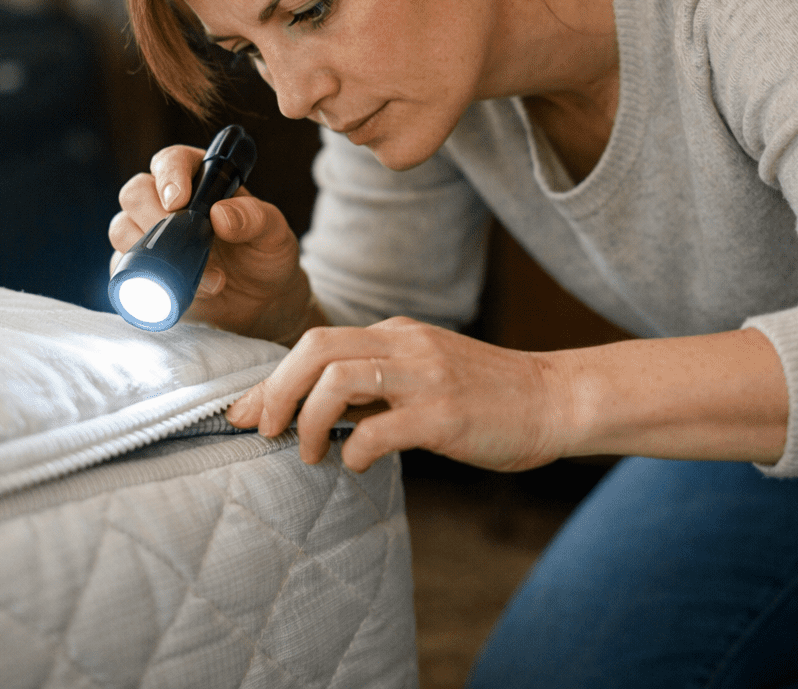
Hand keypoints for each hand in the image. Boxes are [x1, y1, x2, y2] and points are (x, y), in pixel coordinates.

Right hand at [109, 143, 314, 343]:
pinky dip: (145, 279)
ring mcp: (149, 235)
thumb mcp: (273, 234)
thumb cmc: (265, 256)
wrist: (259, 301)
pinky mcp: (141, 269)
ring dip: (153, 253)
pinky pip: (123, 268)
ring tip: (204, 276)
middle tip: (187, 243)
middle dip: (155, 218)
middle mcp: (166, 202)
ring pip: (121, 228)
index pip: (171, 161)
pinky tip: (179, 290)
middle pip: (135, 193)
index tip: (178, 201)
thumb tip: (219, 213)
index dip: (168, 176)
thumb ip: (254, 218)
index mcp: (199, 178)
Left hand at [225, 317, 566, 472]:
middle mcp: (405, 346)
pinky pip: (378, 428)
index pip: (315, 342)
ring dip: (308, 420)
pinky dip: (353, 449)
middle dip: (275, 391)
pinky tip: (356, 464)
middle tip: (263, 431)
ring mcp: (425, 378)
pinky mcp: (444, 416)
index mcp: (395, 334)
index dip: (270, 378)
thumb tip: (314, 412)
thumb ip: (376, 384)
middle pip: (315, 349)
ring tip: (309, 453)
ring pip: (338, 378)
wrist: (555, 400)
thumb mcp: (424, 373)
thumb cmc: (487, 397)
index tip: (241, 412)